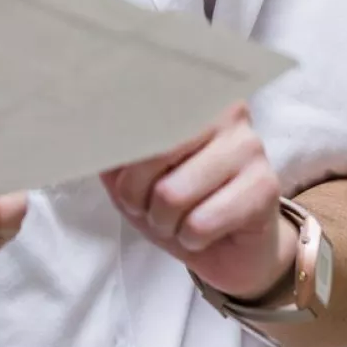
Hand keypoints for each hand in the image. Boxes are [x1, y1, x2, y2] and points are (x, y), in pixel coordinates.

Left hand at [101, 103, 290, 301]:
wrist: (232, 249)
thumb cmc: (178, 204)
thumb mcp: (133, 176)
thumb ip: (112, 151)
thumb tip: (82, 133)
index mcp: (189, 96)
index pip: (139, 108)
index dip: (117, 147)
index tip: (112, 170)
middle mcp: (224, 110)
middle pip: (152, 152)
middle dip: (136, 193)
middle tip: (145, 206)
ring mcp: (248, 145)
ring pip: (172, 194)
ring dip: (164, 222)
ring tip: (176, 221)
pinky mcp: (264, 186)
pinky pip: (201, 222)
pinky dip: (190, 239)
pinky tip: (203, 233)